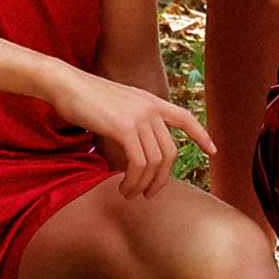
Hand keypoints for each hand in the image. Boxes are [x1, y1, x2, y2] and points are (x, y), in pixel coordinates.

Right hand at [55, 70, 210, 192]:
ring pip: (155, 161)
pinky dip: (133, 180)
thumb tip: (136, 142)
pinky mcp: (123, 127)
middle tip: (148, 194)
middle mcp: (150, 108)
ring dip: (144, 184)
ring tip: (130, 194)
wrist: (66, 83)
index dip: (201, 135)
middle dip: (162, 178)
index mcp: (151, 101)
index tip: (213, 151)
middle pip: (170, 152)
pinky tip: (123, 187)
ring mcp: (139, 117)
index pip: (186, 118)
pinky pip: (138, 162)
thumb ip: (133, 119)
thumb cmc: (85, 98)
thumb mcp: (118, 105)